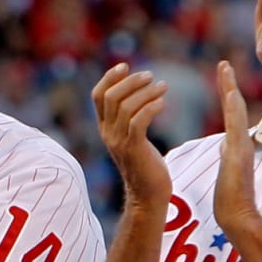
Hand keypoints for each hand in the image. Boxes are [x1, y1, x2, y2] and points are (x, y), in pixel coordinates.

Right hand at [91, 63, 170, 208]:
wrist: (147, 195)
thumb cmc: (145, 165)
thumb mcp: (132, 138)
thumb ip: (130, 119)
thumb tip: (139, 94)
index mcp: (105, 129)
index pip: (97, 96)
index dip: (109, 78)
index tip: (125, 66)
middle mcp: (108, 134)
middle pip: (112, 97)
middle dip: (132, 82)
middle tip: (151, 76)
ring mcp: (119, 142)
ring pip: (126, 107)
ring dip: (146, 92)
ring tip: (163, 87)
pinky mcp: (134, 149)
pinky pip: (139, 121)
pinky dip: (151, 107)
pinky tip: (163, 103)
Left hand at [212, 59, 261, 237]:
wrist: (237, 215)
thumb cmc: (231, 199)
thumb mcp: (227, 170)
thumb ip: (228, 155)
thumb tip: (225, 144)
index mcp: (235, 145)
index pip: (230, 115)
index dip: (227, 95)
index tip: (222, 76)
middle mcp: (241, 141)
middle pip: (234, 107)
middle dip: (229, 85)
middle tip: (223, 64)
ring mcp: (241, 145)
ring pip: (236, 111)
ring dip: (230, 89)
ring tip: (224, 69)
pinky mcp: (239, 152)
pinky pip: (236, 125)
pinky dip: (234, 108)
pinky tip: (230, 93)